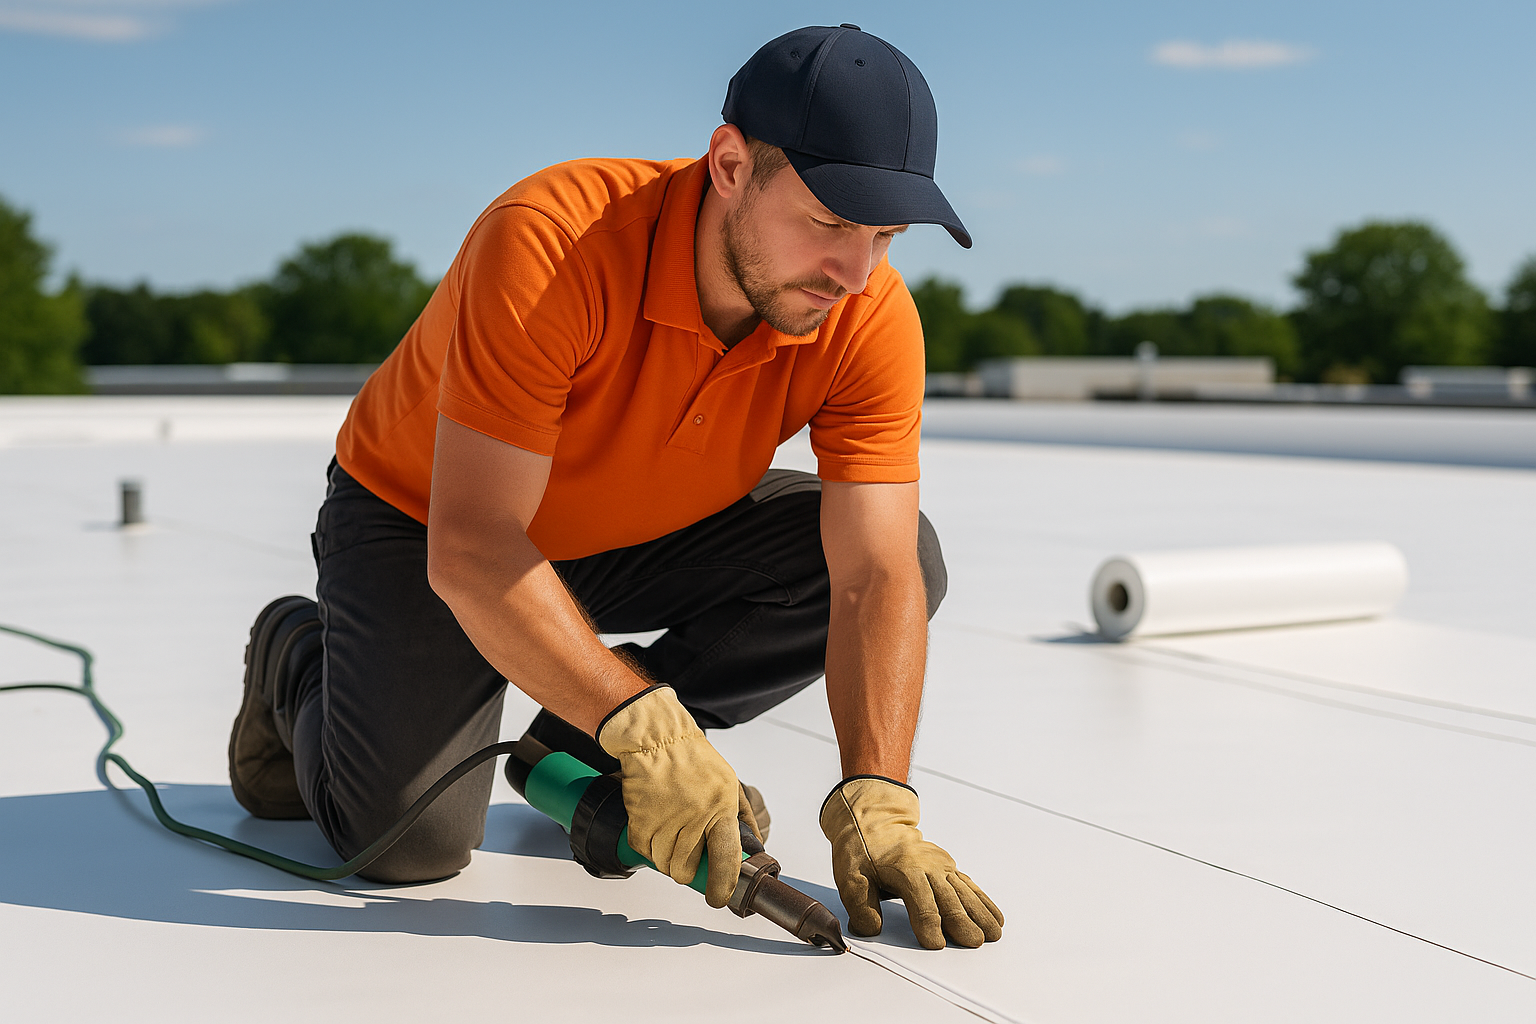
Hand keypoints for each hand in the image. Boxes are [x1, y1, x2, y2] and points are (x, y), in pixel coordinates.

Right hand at [598, 685, 751, 906]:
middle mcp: (694, 818)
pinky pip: (644, 852)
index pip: (726, 859)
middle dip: (687, 871)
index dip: (723, 885)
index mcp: (721, 809)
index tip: (719, 898)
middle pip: (687, 870)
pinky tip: (655, 827)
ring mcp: (666, 821)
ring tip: (671, 836)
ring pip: (665, 865)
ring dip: (667, 859)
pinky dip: (648, 847)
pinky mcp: (641, 821)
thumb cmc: (694, 759)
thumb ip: (743, 816)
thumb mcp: (729, 782)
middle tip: (687, 856)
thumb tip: (754, 845)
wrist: (656, 739)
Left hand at [820, 776, 1002, 948]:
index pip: (921, 902)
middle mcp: (929, 867)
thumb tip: (871, 928)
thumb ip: (859, 904)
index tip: (935, 944)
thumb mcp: (850, 875)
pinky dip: (983, 901)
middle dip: (962, 923)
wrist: (875, 822)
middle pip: (949, 899)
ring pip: (965, 893)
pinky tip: (994, 916)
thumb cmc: (862, 850)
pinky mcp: (948, 868)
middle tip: (973, 942)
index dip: (928, 925)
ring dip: (980, 913)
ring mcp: (942, 866)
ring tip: (993, 934)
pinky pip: (969, 886)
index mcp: (906, 869)